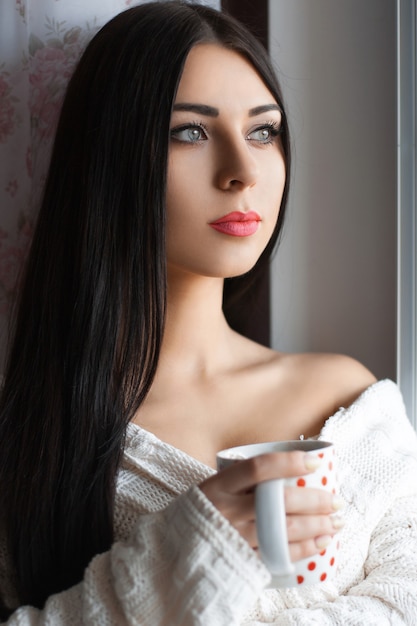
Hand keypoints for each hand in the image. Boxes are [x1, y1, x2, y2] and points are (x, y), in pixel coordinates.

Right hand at [199, 451, 343, 561]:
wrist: (172, 550)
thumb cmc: (201, 511)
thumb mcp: (213, 487)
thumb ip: (242, 480)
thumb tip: (287, 468)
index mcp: (219, 485)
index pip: (257, 468)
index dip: (288, 463)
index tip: (314, 462)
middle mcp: (227, 509)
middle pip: (277, 502)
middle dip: (314, 501)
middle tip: (337, 500)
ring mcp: (235, 536)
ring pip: (283, 530)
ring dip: (316, 526)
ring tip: (337, 522)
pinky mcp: (242, 558)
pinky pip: (278, 554)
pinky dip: (304, 549)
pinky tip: (322, 543)